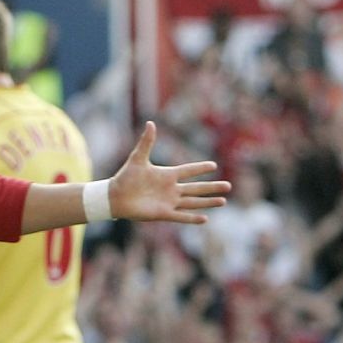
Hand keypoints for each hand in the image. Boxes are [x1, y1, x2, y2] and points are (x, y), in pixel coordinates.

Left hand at [106, 122, 230, 224]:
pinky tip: (205, 219)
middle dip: (212, 188)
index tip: (214, 166)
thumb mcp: (137, 158)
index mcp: (167, 175)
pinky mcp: (163, 213)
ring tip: (223, 201)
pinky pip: (180, 216)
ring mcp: (168, 202)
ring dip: (207, 202)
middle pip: (196, 188)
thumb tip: (150, 123)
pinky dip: (192, 218)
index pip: (188, 171)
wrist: (114, 196)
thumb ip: (147, 142)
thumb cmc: (125, 177)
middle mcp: (171, 189)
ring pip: (193, 202)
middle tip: (228, 186)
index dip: (200, 168)